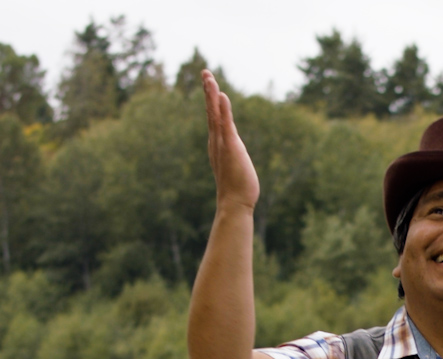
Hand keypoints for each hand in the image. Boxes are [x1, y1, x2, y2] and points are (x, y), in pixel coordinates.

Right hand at [202, 69, 259, 212]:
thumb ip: (233, 156)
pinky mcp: (230, 147)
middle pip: (211, 111)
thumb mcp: (235, 166)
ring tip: (209, 77)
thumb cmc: (237, 189)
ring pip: (215, 114)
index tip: (210, 84)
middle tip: (205, 72)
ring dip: (212, 95)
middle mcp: (216, 141)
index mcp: (218, 144)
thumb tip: (234, 155)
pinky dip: (223, 109)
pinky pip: (226, 124)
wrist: (235, 203)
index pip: (214, 117)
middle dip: (208, 91)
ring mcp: (222, 144)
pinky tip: (222, 95)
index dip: (211, 100)